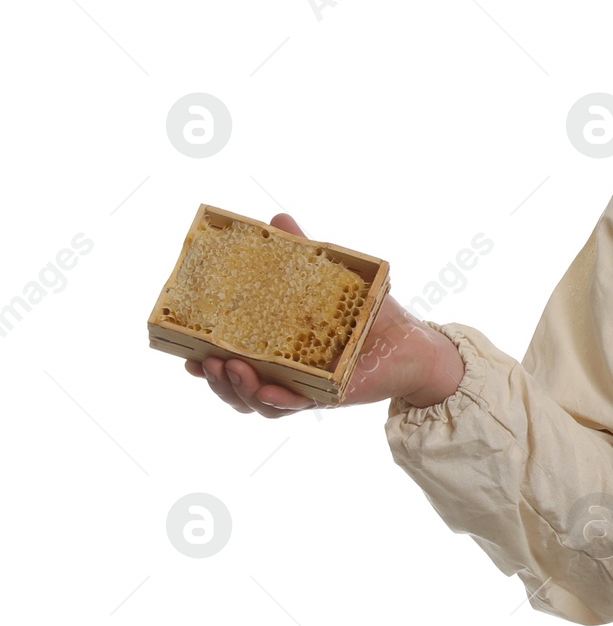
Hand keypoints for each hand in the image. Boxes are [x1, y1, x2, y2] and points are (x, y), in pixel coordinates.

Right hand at [182, 213, 464, 416]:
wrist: (413, 342)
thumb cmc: (368, 315)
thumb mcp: (330, 281)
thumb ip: (301, 256)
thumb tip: (277, 219)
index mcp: (277, 354)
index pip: (232, 365)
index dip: (206, 365)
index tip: (186, 354)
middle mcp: (287, 377)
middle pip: (238, 390)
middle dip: (217, 380)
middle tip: (205, 361)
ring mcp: (307, 390)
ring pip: (261, 404)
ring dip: (240, 390)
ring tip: (231, 368)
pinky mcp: (331, 397)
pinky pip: (299, 406)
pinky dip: (279, 401)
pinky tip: (268, 390)